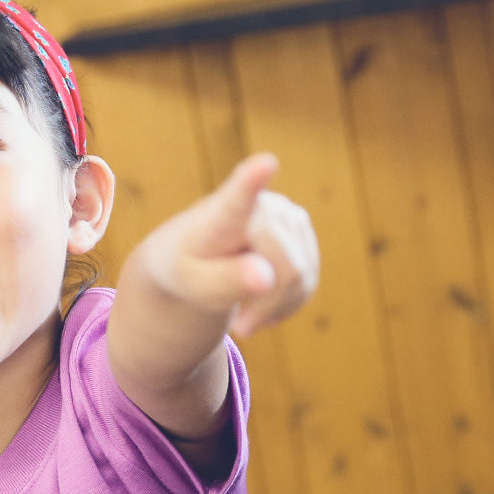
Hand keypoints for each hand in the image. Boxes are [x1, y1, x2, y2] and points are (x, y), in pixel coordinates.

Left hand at [146, 154, 319, 338]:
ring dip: (275, 308)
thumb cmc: (185, 267)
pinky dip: (287, 304)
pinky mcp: (302, 231)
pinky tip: (262, 305)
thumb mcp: (191, 284)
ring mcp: (288, 215)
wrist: (192, 257)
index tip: (264, 163)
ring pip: (302, 277)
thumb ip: (223, 282)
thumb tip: (264, 279)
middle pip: (287, 268)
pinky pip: (308, 281)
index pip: (239, 195)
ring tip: (245, 315)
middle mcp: (263, 205)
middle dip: (267, 306)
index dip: (252, 181)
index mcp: (222, 213)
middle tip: (240, 330)